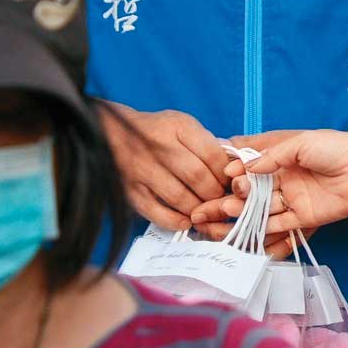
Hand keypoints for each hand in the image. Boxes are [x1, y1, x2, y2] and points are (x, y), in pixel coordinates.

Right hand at [96, 101, 226, 231]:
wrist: (112, 132)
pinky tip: (186, 221)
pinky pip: (155, 212)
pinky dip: (174, 221)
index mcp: (178, 127)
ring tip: (206, 211)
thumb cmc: (158, 132)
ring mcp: (142, 169)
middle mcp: (159, 146)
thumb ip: (207, 144)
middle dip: (215, 194)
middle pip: (197, 177)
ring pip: (179, 197)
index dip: (226, 174)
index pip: (212, 154)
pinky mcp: (130, 190)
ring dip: (198, 209)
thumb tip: (235, 170)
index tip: (232, 183)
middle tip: (222, 201)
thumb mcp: (184, 126)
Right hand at [196, 129, 347, 237]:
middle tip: (209, 200)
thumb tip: (242, 168)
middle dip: (229, 194)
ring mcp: (292, 198)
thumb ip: (271, 156)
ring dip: (241, 210)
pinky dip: (260, 226)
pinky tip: (241, 226)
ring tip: (220, 212)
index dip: (232, 168)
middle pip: (251, 188)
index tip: (216, 172)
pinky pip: (278, 224)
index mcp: (282, 155)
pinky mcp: (302, 217)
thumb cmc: (338, 148)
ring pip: (260, 207)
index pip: (250, 162)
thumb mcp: (301, 143)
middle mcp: (283, 177)